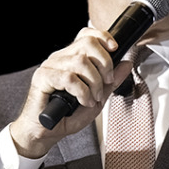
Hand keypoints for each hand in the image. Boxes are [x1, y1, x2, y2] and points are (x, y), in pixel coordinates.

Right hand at [10, 27, 132, 158]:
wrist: (46, 132)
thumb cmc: (67, 116)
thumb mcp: (97, 98)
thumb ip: (111, 81)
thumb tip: (126, 64)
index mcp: (71, 58)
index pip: (87, 35)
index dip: (103, 37)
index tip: (115, 49)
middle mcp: (60, 58)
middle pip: (87, 44)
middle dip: (105, 63)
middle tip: (107, 82)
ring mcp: (50, 67)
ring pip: (80, 61)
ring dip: (94, 82)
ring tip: (94, 98)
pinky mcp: (42, 78)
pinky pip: (69, 77)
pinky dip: (82, 91)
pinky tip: (83, 101)